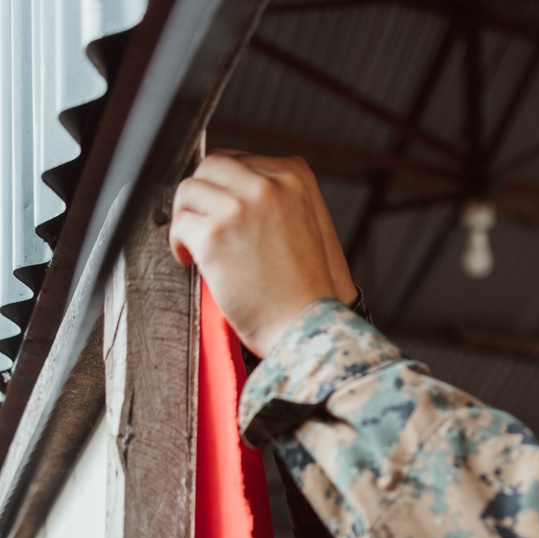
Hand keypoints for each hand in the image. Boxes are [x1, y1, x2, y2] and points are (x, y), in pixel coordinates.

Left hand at [169, 152, 356, 355]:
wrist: (308, 328)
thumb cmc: (308, 290)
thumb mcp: (310, 225)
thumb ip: (279, 199)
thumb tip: (235, 191)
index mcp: (294, 176)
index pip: (240, 161)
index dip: (224, 188)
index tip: (222, 211)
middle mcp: (267, 184)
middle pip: (211, 167)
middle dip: (202, 195)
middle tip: (202, 223)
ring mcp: (239, 208)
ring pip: (189, 190)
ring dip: (187, 217)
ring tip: (194, 244)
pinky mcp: (215, 236)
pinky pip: (180, 224)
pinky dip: (179, 242)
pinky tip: (189, 259)